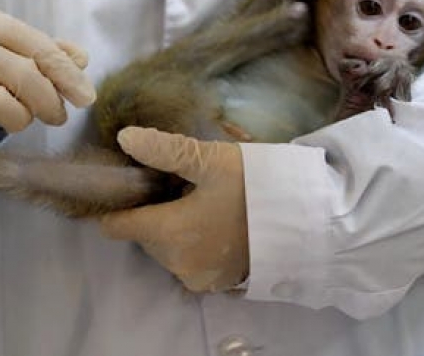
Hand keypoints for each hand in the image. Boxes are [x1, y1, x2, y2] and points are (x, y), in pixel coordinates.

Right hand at [0, 5, 95, 141]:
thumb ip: (46, 51)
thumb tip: (81, 59)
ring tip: (19, 118)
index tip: (86, 98)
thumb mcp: (9, 46)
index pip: (40, 49)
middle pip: (25, 77)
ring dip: (20, 119)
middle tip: (58, 117)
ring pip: (3, 106)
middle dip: (50, 103)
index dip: (68, 76)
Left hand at [100, 127, 248, 292]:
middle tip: (181, 186)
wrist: (307, 223)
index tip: (132, 185)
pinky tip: (215, 223)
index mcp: (168, 232)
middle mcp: (176, 262)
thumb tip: (125, 139)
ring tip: (202, 202)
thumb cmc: (257, 187)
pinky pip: (188, 260)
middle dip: (154, 211)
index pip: (116, 226)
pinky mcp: (216, 284)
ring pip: (166, 248)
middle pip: (143, 235)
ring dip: (174, 228)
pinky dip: (193, 243)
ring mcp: (197, 277)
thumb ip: (165, 150)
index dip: (118, 204)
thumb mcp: (212, 160)